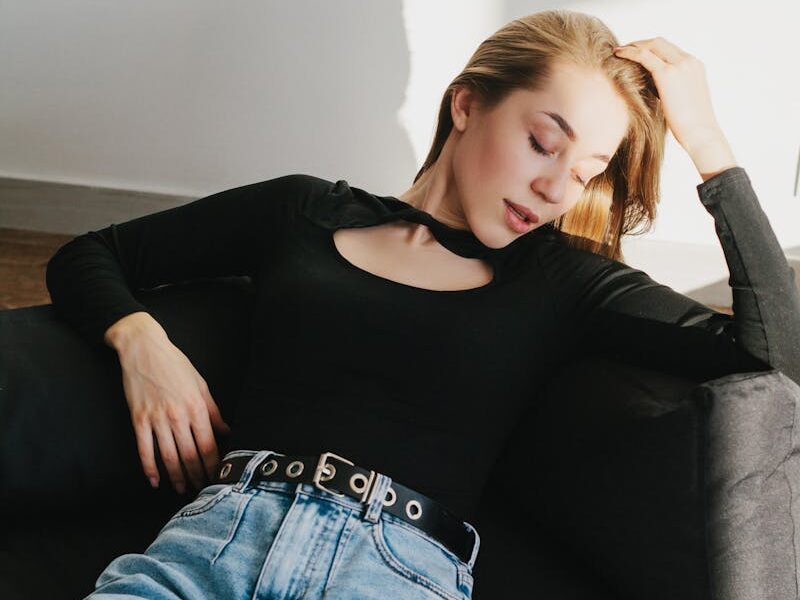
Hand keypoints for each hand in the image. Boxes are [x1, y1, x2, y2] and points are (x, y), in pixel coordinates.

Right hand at [117, 334, 232, 494]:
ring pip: (168, 457)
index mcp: (197, 407)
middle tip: (202, 490)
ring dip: (176, 477)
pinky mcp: (138, 419)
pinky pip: (144, 449)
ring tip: (181, 490)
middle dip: (197, 476)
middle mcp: (178, 415)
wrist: (144, 349)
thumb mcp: (201, 385)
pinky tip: (154, 481)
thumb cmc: (175, 365)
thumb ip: (213, 411)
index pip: (208, 445)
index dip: (213, 465)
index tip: (217, 478)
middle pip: (190, 455)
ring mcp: (156, 418)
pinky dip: (149, 468)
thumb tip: (227, 431)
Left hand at [613, 37, 724, 153]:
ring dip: (634, 46)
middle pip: (660, 42)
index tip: (636, 53)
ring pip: (652, 45)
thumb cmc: (690, 125)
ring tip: (618, 51)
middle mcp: (689, 61)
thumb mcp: (681, 100)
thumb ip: (669, 88)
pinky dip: (630, 52)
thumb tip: (650, 86)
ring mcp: (680, 65)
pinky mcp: (667, 74)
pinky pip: (644, 56)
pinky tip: (618, 54)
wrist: (700, 133)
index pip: (669, 49)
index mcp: (694, 66)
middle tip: (624, 50)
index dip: (650, 48)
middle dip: (640, 43)